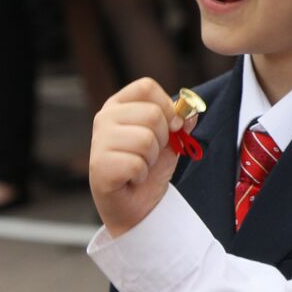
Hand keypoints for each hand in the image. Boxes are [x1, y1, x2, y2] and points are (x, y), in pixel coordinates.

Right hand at [89, 78, 185, 236]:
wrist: (138, 204)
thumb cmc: (150, 167)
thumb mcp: (170, 140)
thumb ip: (180, 122)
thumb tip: (192, 111)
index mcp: (120, 105)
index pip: (147, 87)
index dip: (168, 106)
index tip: (174, 126)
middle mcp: (105, 118)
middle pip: (153, 114)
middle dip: (164, 138)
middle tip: (152, 153)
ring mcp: (98, 141)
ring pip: (147, 139)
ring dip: (152, 159)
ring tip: (141, 165)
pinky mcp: (99, 165)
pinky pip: (136, 164)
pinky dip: (141, 175)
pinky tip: (132, 178)